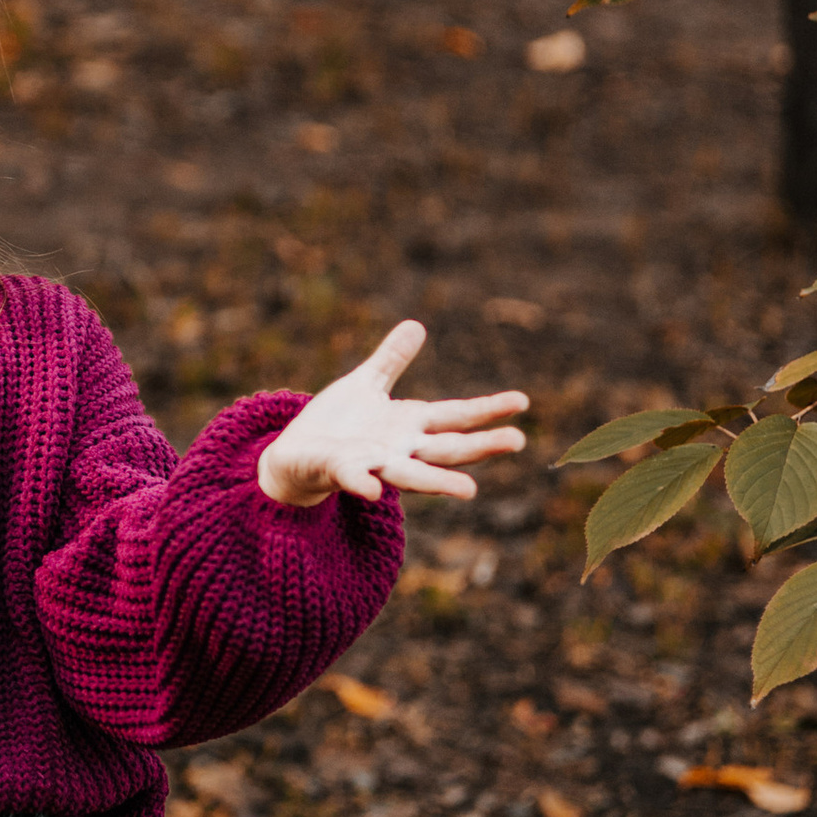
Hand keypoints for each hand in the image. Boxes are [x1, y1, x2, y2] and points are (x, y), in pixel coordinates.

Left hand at [256, 320, 527, 509]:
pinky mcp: (339, 472)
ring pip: (410, 475)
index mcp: (408, 425)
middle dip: (482, 446)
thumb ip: (391, 360)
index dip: (488, 409)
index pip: (456, 417)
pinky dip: (363, 483)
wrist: (293, 458)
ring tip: (470, 490)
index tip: (523, 401)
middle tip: (518, 441)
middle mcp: (399, 449)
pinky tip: (374, 491)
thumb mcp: (365, 384)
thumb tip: (416, 325)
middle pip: (447, 448)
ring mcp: (372, 464)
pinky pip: (354, 479)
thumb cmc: (334, 425)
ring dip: (438, 483)